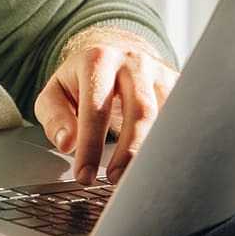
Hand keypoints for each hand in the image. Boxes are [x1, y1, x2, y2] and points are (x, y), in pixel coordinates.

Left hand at [34, 32, 178, 185]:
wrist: (112, 55)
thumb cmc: (81, 81)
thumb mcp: (55, 94)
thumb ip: (54, 117)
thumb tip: (67, 142)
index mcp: (98, 60)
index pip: (97, 108)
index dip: (91, 145)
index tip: (84, 176)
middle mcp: (133, 62)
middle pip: (141, 110)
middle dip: (130, 151)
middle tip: (116, 179)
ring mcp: (159, 71)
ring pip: (167, 115)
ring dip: (153, 151)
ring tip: (136, 176)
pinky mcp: (177, 84)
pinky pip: (180, 117)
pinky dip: (171, 142)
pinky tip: (159, 161)